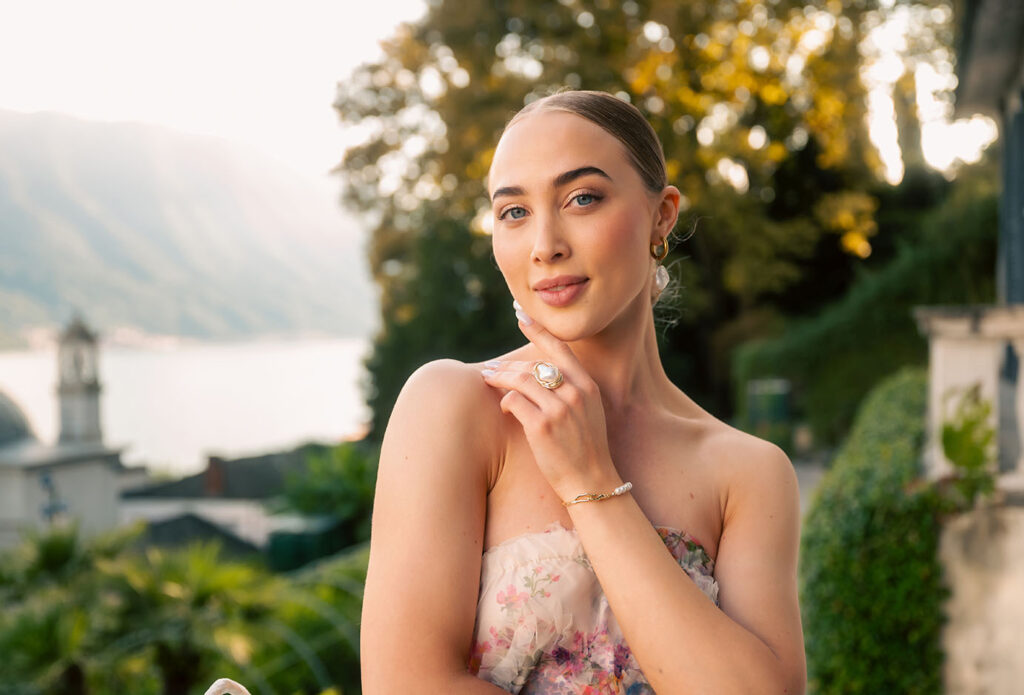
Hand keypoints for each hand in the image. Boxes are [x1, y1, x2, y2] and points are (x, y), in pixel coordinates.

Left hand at [480, 315, 620, 501]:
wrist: (591, 482)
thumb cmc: (585, 449)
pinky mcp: (542, 426)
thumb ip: (571, 391)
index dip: (539, 329)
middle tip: (491, 369)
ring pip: (520, 379)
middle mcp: (575, 393)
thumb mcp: (588, 413)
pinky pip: (514, 401)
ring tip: (487, 380)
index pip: (560, 348)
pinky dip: (505, 402)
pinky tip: (504, 409)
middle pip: (534, 364)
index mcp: (588, 386)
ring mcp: (559, 409)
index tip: (521, 314)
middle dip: (508, 365)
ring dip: (499, 378)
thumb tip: (540, 375)